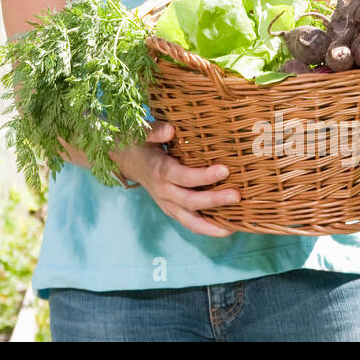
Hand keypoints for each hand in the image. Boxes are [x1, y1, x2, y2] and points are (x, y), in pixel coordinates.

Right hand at [84, 122, 240, 236]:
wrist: (123, 159)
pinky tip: (224, 229)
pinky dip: (205, 229)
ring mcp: (166, 203)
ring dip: (211, 226)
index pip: (184, 177)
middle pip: (190, 201)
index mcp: (159, 171)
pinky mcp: (170, 209)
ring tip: (233, 227)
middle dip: (214, 201)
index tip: (224, 170)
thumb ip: (156, 131)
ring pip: (189, 221)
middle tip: (237, 196)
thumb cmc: (138, 142)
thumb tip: (172, 129)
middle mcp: (163, 191)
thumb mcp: (142, 132)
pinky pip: (188, 223)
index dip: (204, 176)